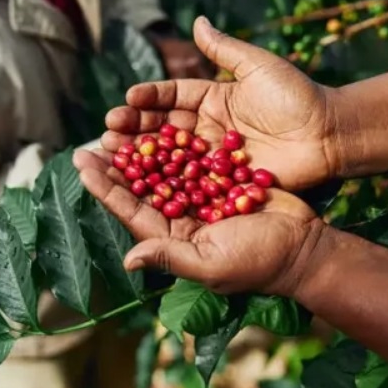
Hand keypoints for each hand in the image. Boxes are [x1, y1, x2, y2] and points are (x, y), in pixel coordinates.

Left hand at [73, 149, 324, 296]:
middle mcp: (182, 218)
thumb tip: (128, 260)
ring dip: (142, 149)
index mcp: (172, 238)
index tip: (82, 162)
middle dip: (117, 164)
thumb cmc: (259, 262)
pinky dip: (176, 143)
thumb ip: (170, 257)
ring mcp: (202, 199)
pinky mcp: (222, 182)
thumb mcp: (211, 264)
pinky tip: (160, 122)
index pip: (130, 210)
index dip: (105, 187)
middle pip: (141, 187)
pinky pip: (193, 159)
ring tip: (120, 125)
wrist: (305, 247)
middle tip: (94, 137)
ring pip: (163, 169)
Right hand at [106, 16, 339, 190]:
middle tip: (109, 130)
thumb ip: (225, 49)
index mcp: (213, 98)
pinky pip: (191, 182)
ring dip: (141, 156)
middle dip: (134, 128)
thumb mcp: (259, 66)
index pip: (173, 96)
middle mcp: (208, 128)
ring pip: (170, 156)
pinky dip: (166, 183)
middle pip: (164, 128)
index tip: (127, 98)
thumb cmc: (298, 96)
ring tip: (113, 153)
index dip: (149, 98)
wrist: (330, 134)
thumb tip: (197, 20)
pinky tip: (142, 184)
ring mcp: (214, 158)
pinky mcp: (224, 182)